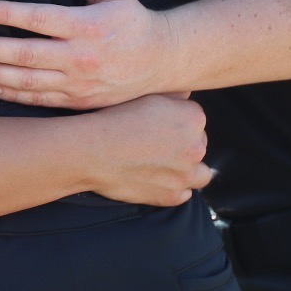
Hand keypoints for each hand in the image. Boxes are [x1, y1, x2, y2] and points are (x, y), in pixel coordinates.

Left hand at [0, 0, 177, 108]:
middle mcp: (82, 57)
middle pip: (28, 55)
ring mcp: (81, 83)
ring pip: (31, 82)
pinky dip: (16, 97)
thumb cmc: (132, 20)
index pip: (40, 19)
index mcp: (88, 26)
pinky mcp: (82, 101)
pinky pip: (43, 101)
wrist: (163, 61)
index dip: (9, 14)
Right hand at [72, 94, 212, 206]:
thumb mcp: (141, 94)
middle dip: (183, 144)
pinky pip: (183, 193)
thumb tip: (185, 95)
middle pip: (199, 144)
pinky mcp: (172, 196)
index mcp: (192, 118)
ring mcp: (185, 175)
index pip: (194, 118)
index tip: (157, 123)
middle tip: (155, 143)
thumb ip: (171, 94)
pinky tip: (154, 178)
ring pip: (200, 173)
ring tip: (163, 164)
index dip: (175, 120)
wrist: (89, 151)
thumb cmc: (110, 118)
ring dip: (187, 169)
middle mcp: (196, 147)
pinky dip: (173, 187)